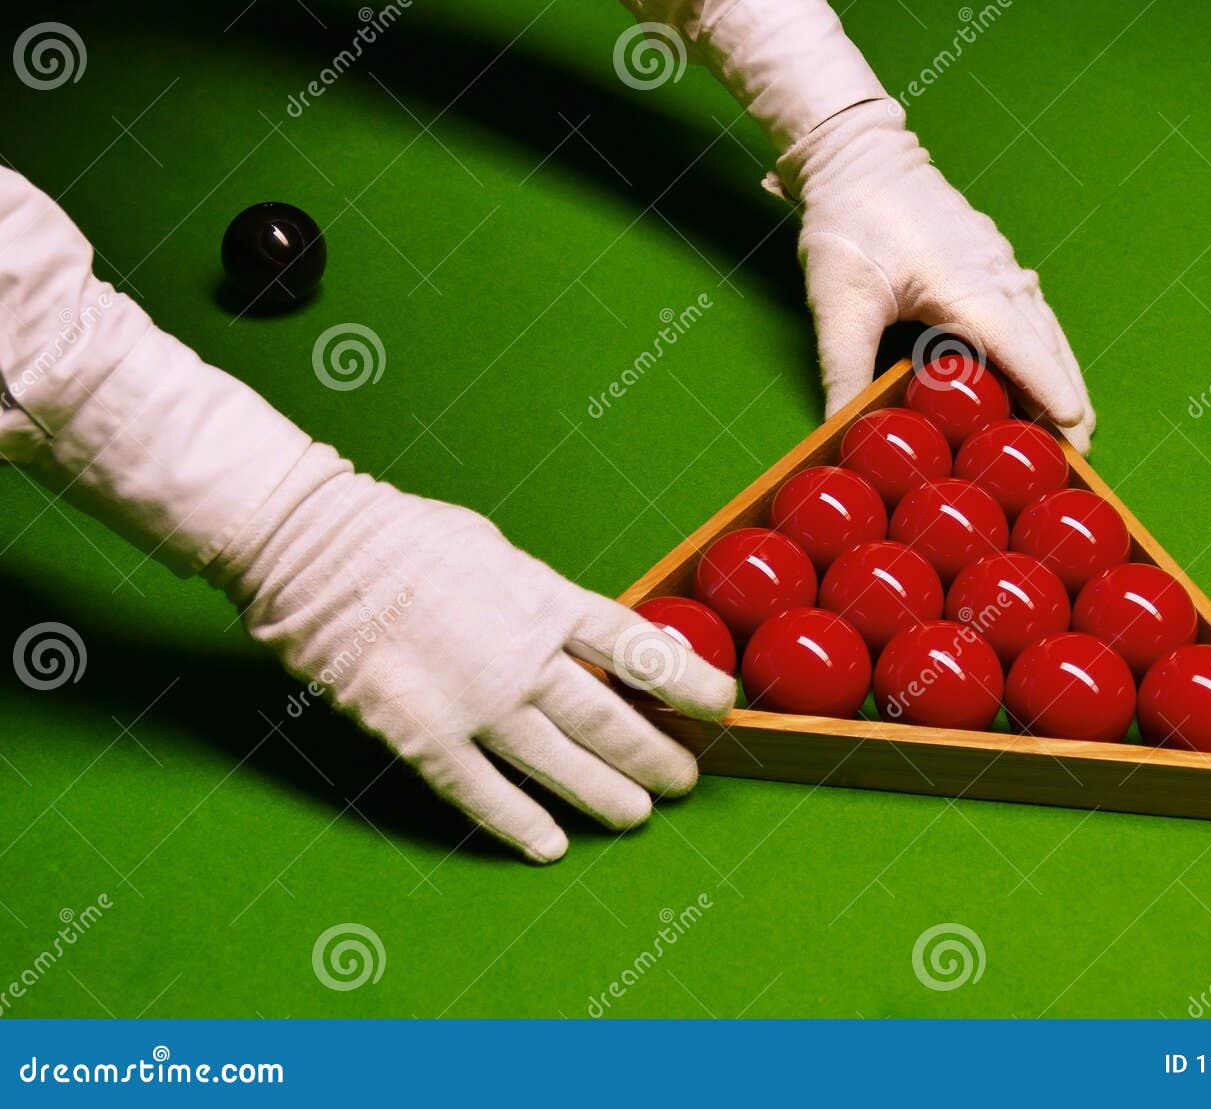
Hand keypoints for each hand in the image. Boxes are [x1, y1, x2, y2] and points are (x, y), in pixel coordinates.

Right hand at [204, 450, 733, 862]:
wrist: (317, 548)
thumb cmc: (404, 536)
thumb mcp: (496, 550)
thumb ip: (539, 599)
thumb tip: (574, 631)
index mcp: (547, 600)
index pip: (641, 651)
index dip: (690, 683)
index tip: (722, 705)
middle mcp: (524, 656)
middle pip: (610, 719)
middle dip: (654, 755)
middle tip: (684, 782)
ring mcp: (476, 701)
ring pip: (561, 763)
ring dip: (605, 795)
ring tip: (638, 815)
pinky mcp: (423, 735)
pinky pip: (481, 792)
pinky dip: (518, 822)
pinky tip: (549, 845)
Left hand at [772, 99, 1094, 451]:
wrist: (856, 153)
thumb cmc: (849, 222)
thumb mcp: (837, 305)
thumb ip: (844, 371)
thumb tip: (843, 432)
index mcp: (965, 287)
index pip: (1019, 348)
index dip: (1047, 389)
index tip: (1073, 426)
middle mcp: (996, 275)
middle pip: (1046, 345)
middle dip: (1067, 398)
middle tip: (1082, 452)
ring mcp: (1000, 264)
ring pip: (1046, 329)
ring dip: (1063, 375)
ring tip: (1076, 424)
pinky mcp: (992, 260)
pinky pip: (1032, 312)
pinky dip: (1046, 348)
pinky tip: (1048, 370)